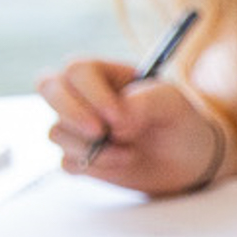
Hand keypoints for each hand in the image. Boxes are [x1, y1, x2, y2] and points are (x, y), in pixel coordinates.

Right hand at [39, 59, 220, 193]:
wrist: (187, 159)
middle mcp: (82, 96)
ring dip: (92, 148)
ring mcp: (77, 127)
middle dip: (71, 113)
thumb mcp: (172, 103)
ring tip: (130, 153)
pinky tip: (122, 162)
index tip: (118, 117)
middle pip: (48, 88)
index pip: (77, 70)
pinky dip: (94, 167)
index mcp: (103, 73)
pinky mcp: (79, 157)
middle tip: (100, 132)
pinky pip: (67, 162)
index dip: (92, 93)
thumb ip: (145, 102)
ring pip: (57, 132)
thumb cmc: (178, 120)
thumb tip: (114, 122)